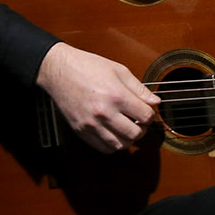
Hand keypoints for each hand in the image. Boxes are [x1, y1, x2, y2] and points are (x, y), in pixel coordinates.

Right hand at [36, 42, 159, 152]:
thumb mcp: (119, 70)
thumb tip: (155, 101)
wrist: (59, 70)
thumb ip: (139, 89)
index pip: (145, 116)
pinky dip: (113, 145)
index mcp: (116, 96)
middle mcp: (104, 113)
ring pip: (120, 145)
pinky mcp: (81, 131)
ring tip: (127, 128)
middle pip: (135, 134)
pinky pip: (103, 148)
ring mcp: (91, 124)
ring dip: (128, 139)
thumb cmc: (88, 66)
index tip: (147, 111)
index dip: (151, 115)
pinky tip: (114, 134)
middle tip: (139, 121)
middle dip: (142, 129)